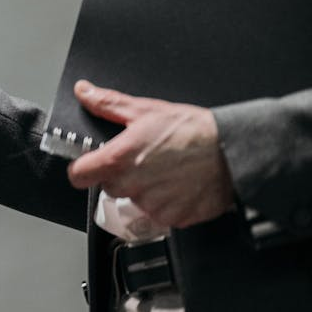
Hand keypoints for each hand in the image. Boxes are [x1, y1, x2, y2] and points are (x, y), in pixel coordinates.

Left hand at [67, 80, 235, 227]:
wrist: (232, 151)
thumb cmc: (192, 129)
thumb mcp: (145, 110)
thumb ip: (108, 104)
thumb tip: (84, 92)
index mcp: (119, 159)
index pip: (78, 176)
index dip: (82, 169)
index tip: (89, 165)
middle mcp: (133, 186)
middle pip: (108, 187)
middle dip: (119, 176)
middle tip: (142, 161)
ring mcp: (153, 206)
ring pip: (134, 201)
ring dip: (144, 190)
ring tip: (164, 171)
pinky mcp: (174, 219)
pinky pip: (158, 215)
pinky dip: (165, 203)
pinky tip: (178, 185)